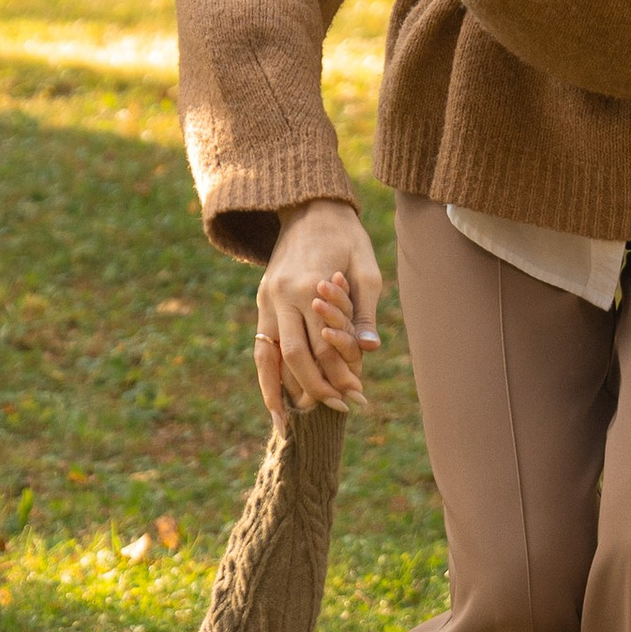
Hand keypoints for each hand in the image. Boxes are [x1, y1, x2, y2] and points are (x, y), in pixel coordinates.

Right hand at [255, 197, 380, 415]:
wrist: (309, 208)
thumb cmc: (347, 238)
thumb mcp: (367, 269)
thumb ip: (364, 311)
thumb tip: (370, 350)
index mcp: (311, 285)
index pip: (324, 344)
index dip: (341, 374)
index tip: (359, 396)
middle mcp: (283, 295)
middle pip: (296, 355)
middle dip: (317, 388)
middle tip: (341, 409)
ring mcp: (267, 299)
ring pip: (270, 356)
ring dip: (284, 391)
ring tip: (294, 423)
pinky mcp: (261, 302)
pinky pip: (260, 347)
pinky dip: (265, 376)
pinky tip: (273, 403)